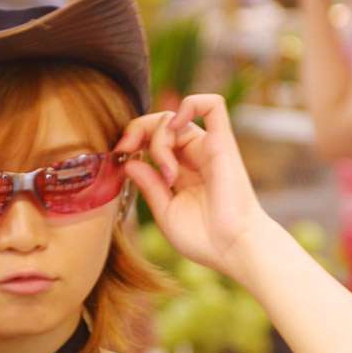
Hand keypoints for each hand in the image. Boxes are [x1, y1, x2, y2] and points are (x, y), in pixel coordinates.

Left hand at [114, 94, 269, 275]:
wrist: (233, 249)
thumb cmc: (204, 238)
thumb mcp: (165, 212)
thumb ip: (148, 186)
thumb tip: (130, 161)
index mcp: (180, 171)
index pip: (152, 138)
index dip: (131, 140)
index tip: (118, 155)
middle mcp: (194, 155)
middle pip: (159, 122)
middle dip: (136, 129)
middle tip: (126, 148)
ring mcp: (209, 147)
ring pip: (174, 118)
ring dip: (160, 140)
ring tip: (168, 174)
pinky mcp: (223, 144)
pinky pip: (212, 105)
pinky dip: (191, 103)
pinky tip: (176, 125)